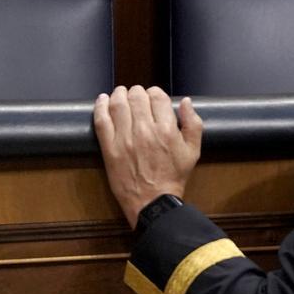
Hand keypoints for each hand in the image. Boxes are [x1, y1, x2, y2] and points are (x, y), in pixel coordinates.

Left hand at [93, 85, 203, 227]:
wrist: (153, 201)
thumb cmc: (174, 176)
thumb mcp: (193, 151)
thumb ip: (193, 124)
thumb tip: (185, 101)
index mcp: (166, 129)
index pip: (157, 97)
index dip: (155, 92)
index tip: (153, 96)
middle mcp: (144, 130)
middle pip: (136, 97)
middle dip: (137, 92)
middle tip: (137, 95)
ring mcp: (124, 139)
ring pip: (118, 105)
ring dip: (119, 94)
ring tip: (120, 92)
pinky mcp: (109, 148)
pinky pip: (101, 121)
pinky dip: (100, 106)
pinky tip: (102, 100)